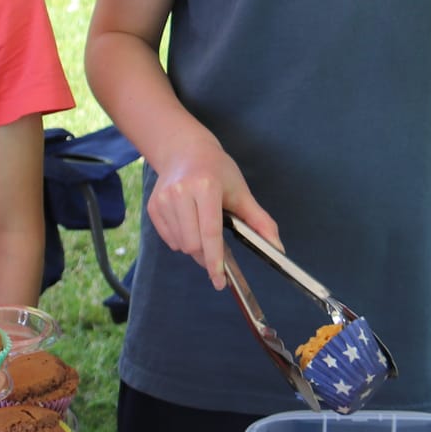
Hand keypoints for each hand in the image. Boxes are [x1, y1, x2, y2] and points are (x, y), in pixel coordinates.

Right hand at [144, 133, 281, 289]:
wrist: (185, 151)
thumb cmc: (217, 171)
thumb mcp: (242, 192)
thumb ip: (260, 222)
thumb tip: (278, 249)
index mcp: (205, 187)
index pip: (210, 233)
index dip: (215, 261)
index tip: (220, 280)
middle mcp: (180, 193)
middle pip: (193, 244)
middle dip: (206, 256)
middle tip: (218, 250)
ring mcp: (163, 200)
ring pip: (180, 245)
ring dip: (194, 247)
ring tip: (202, 228)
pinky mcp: (153, 207)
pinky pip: (169, 240)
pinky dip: (181, 241)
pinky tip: (188, 224)